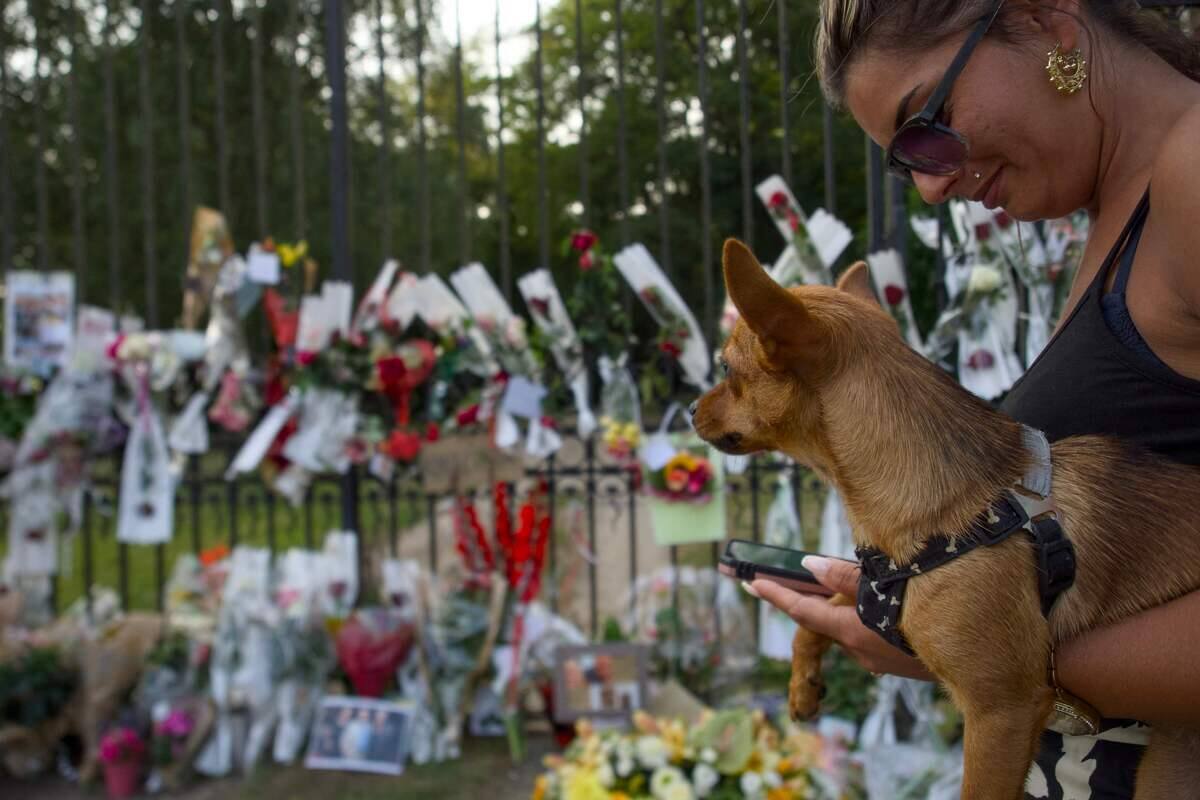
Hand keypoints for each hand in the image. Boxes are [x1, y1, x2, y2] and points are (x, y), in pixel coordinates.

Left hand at [749, 555, 934, 680]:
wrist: (978, 659)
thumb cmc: (930, 612)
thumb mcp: (885, 587)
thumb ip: (845, 577)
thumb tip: (810, 564)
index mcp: (851, 631)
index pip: (802, 612)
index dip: (775, 595)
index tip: (752, 584)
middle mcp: (858, 651)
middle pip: (825, 621)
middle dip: (816, 599)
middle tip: (803, 578)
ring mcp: (876, 663)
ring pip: (849, 630)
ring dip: (847, 610)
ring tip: (862, 585)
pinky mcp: (895, 666)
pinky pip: (870, 638)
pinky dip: (868, 621)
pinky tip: (888, 608)